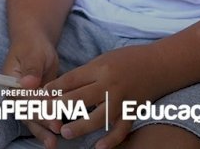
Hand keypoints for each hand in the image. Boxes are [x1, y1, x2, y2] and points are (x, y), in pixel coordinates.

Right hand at [3, 35, 60, 148]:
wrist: (35, 43)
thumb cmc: (32, 45)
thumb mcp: (33, 53)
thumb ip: (31, 68)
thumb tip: (28, 83)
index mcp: (10, 83)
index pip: (23, 99)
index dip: (36, 108)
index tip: (50, 114)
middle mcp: (15, 95)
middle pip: (28, 112)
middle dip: (42, 122)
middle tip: (57, 129)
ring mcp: (25, 100)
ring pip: (33, 119)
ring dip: (43, 130)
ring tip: (54, 142)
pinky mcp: (36, 102)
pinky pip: (42, 115)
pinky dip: (48, 125)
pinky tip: (57, 135)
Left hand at [45, 44, 160, 148]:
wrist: (159, 64)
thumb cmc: (128, 59)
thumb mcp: (104, 59)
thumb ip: (86, 74)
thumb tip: (63, 89)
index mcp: (101, 68)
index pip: (72, 79)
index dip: (54, 88)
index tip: (41, 95)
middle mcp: (109, 84)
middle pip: (80, 98)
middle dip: (59, 107)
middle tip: (43, 115)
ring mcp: (122, 99)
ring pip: (98, 117)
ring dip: (81, 126)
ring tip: (65, 132)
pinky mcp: (132, 111)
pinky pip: (121, 129)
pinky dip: (111, 140)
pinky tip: (99, 147)